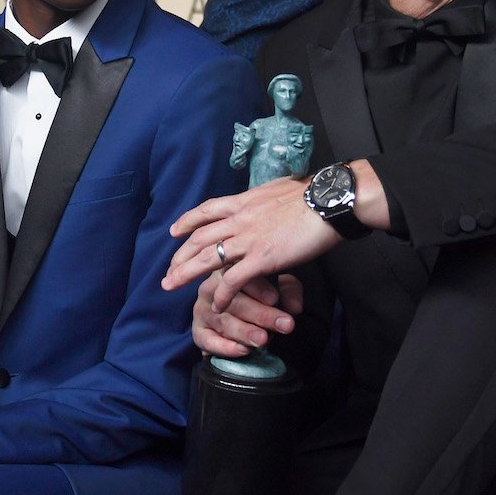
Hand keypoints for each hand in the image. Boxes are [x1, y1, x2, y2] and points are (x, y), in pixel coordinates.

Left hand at [163, 177, 337, 310]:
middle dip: (179, 255)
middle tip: (168, 271)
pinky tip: (216, 304)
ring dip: (186, 273)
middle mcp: (240, 219)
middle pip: (199, 237)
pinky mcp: (262, 258)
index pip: (207, 210)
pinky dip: (221, 293)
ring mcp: (248, 239)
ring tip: (171, 285)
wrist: (327, 202)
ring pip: (207, 257)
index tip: (174, 231)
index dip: (187, 221)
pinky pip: (233, 279)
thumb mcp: (277, 189)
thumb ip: (264, 198)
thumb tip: (264, 198)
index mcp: (244, 201)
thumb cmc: (311, 195)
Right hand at [193, 271, 302, 356]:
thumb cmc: (259, 298)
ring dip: (245, 332)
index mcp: (228, 270)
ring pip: (223, 321)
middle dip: (261, 315)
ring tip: (264, 339)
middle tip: (282, 324)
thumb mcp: (277, 287)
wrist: (239, 317)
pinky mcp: (198, 331)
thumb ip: (288, 292)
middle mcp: (211, 288)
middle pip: (234, 301)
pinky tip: (243, 350)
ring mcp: (202, 310)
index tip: (275, 299)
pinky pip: (208, 340)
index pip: (240, 276)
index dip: (258, 288)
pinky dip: (225, 347)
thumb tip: (294, 307)